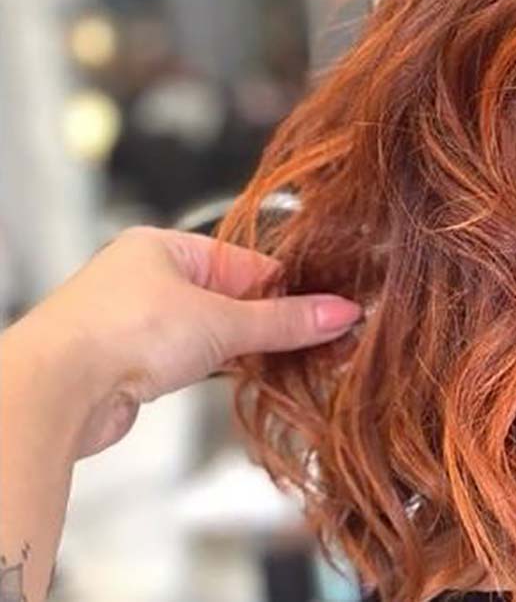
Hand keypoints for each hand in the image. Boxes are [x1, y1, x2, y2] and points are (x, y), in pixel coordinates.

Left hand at [3, 227, 360, 457]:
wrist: (56, 390)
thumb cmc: (123, 333)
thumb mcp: (222, 322)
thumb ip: (284, 321)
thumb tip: (339, 312)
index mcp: (164, 246)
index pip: (246, 262)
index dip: (288, 288)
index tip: (326, 309)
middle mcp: (147, 278)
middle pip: (230, 298)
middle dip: (270, 322)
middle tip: (317, 341)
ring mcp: (136, 321)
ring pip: (212, 332)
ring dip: (246, 350)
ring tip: (288, 364)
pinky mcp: (131, 363)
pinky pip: (191, 359)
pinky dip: (220, 369)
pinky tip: (246, 380)